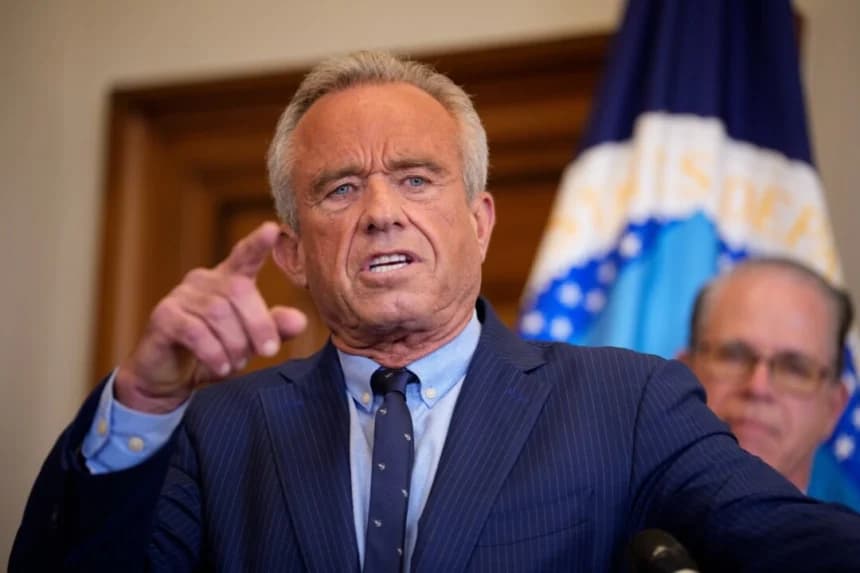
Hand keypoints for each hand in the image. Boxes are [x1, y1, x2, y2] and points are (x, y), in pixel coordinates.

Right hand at [115, 222, 306, 412]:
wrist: (168, 377)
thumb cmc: (213, 352)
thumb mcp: (250, 342)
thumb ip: (274, 329)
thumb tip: (300, 321)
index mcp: (227, 280)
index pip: (244, 255)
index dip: (257, 244)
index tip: (272, 229)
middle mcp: (203, 280)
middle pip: (239, 290)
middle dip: (259, 324)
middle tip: (268, 351)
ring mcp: (180, 296)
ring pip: (217, 312)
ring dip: (235, 343)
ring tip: (237, 364)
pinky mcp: (163, 317)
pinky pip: (195, 331)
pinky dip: (214, 352)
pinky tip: (221, 368)